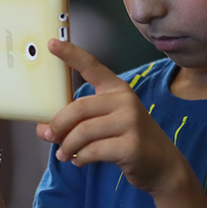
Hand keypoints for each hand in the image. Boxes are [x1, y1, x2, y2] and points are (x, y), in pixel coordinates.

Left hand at [37, 39, 186, 194]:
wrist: (162, 164)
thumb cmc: (128, 139)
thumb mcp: (106, 123)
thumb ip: (77, 121)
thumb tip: (43, 129)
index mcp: (117, 89)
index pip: (92, 66)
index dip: (71, 54)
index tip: (51, 43)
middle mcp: (125, 100)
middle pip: (78, 108)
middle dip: (58, 125)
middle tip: (50, 137)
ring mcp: (131, 122)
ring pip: (82, 132)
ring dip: (67, 146)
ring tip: (65, 154)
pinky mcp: (131, 146)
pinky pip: (92, 151)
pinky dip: (80, 158)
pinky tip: (80, 161)